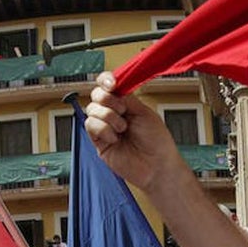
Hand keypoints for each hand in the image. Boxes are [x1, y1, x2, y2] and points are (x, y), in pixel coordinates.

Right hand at [85, 72, 184, 192]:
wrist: (156, 165)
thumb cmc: (156, 141)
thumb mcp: (144, 112)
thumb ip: (127, 98)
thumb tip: (114, 87)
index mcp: (126, 104)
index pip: (108, 86)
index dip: (106, 80)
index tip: (112, 84)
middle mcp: (113, 114)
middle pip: (96, 95)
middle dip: (106, 99)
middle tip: (122, 109)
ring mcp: (105, 127)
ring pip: (91, 110)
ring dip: (108, 116)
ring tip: (122, 129)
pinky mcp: (98, 142)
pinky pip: (90, 126)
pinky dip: (103, 129)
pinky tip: (115, 138)